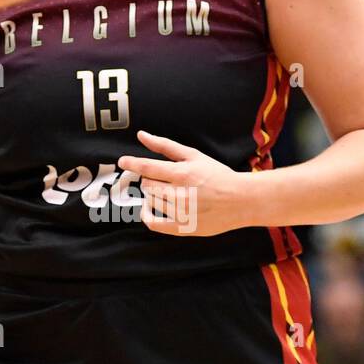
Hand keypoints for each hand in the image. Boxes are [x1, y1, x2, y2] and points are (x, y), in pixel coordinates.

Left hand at [116, 130, 253, 236]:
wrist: (241, 200)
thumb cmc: (216, 175)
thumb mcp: (193, 155)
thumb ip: (165, 146)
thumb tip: (141, 135)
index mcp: (183, 174)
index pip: (147, 167)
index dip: (132, 163)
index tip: (122, 161)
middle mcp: (180, 194)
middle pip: (147, 184)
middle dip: (150, 179)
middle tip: (163, 178)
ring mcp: (181, 213)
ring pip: (150, 200)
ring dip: (153, 194)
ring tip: (167, 190)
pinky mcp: (184, 228)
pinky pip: (153, 224)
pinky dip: (146, 215)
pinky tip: (149, 208)